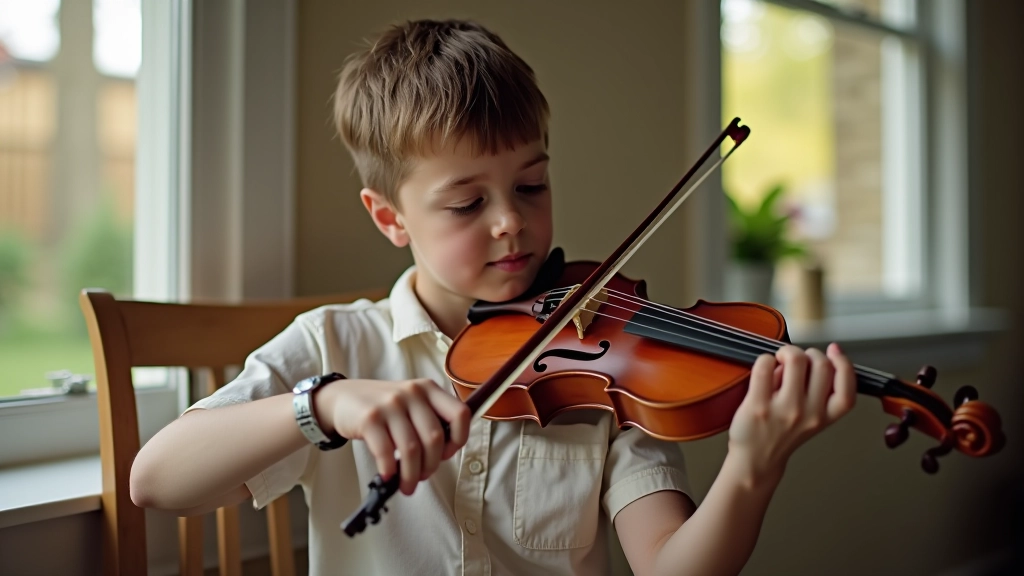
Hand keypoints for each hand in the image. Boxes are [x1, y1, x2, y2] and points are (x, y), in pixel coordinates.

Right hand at [315, 378, 470, 494]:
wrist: (343, 397)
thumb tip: (444, 454)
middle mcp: (412, 393)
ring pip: (412, 449)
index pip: (460, 414)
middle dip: (431, 466)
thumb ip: (430, 420)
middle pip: (434, 438)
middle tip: (422, 477)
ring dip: (411, 475)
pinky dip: (389, 470)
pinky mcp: (369, 418)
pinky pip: (386, 452)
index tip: (447, 454)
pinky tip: (388, 476)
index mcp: (428, 389)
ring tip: (407, 485)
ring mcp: (390, 404)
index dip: (459, 439)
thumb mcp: (411, 402)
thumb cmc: (384, 407)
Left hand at [727, 343, 855, 486]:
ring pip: (796, 359)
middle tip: (797, 360)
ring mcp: (784, 409)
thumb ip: (815, 391)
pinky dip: (765, 359)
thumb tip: (807, 356)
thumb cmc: (780, 437)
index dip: (845, 365)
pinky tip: (764, 367)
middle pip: (822, 365)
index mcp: (824, 417)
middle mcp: (808, 413)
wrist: (756, 461)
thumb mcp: (811, 419)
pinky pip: (765, 365)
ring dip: (787, 352)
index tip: (834, 351)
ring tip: (780, 361)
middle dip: (809, 353)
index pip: (847, 389)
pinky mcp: (758, 404)